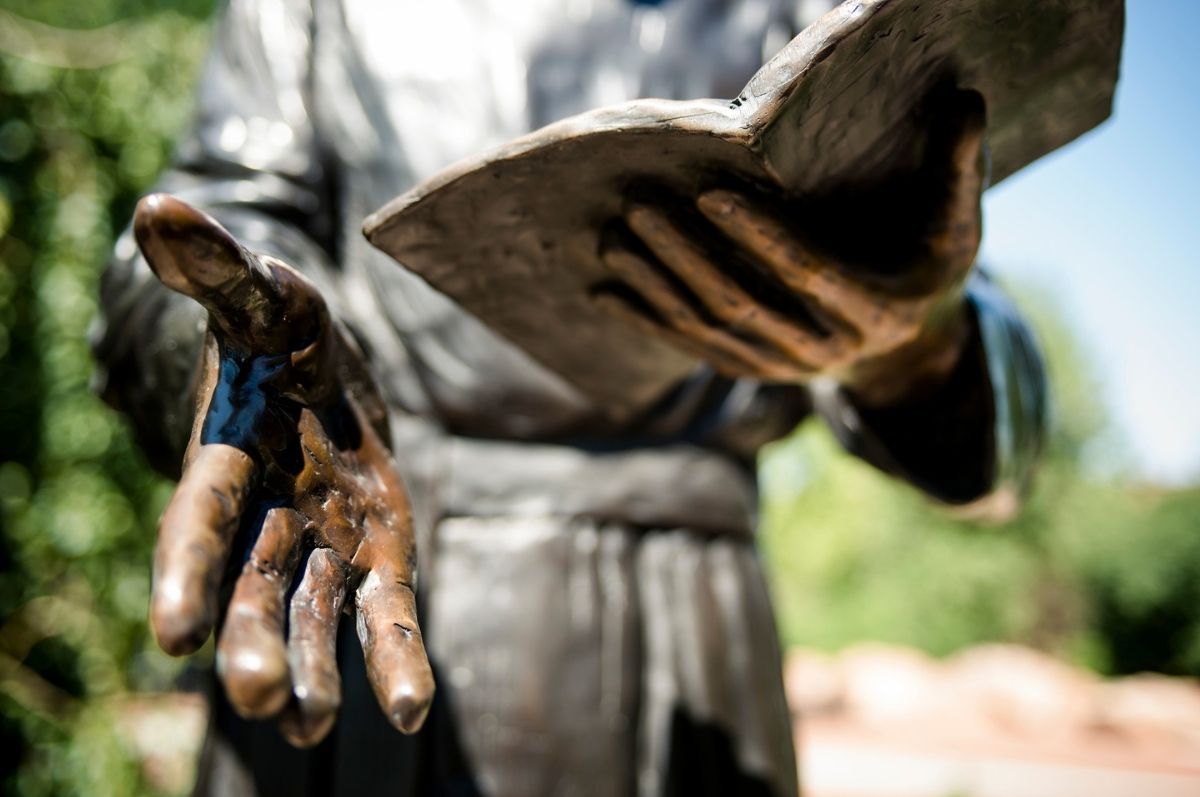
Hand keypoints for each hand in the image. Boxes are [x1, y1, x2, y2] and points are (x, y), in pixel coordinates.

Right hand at [134, 194, 432, 745]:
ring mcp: (321, 545)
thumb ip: (216, 267)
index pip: (200, 518)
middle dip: (253, 640)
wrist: (319, 376)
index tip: (170, 633)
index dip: (185, 569)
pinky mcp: (378, 556)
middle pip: (252, 587)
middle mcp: (266, 517)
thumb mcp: (261, 294)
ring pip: (312, 618)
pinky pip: (385, 614)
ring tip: (308, 727)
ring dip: (312, 672)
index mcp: (228, 456)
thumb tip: (158, 208)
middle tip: (256, 698)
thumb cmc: (281, 331)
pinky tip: (409, 710)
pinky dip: (396, 660)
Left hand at [595, 89, 985, 405]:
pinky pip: (694, 348)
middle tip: (640, 206)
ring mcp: (783, 368)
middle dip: (688, 256)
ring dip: (656, 285)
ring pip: (710, 327)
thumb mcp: (955, 225)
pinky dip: (649, 319)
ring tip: (613, 238)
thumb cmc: (925, 268)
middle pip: (744, 301)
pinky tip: (606, 290)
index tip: (710, 193)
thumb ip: (958, 168)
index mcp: (874, 309)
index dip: (761, 235)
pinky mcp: (752, 371)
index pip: (809, 271)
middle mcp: (824, 349)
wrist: (905, 351)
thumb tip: (968, 98)